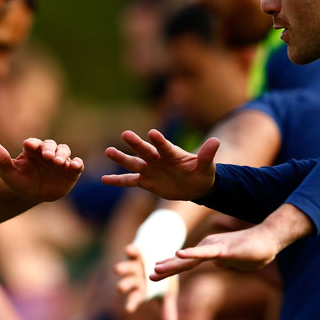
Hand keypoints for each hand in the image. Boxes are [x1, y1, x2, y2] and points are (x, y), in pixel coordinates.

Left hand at [0, 138, 83, 201]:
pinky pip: (77, 164)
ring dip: (63, 155)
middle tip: (47, 157)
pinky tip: (75, 166)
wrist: (30, 195)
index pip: (34, 143)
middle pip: (51, 145)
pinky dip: (77, 163)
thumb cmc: (17, 181)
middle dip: (50, 149)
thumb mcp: (7, 171)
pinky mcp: (70, 171)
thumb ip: (1, 158)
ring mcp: (60, 161)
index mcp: (32, 149)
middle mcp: (47, 152)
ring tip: (59, 162)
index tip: (29, 145)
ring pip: (64, 151)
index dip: (33, 143)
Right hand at [102, 129, 219, 199]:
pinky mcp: (145, 181)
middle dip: (136, 144)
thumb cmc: (202, 173)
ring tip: (108, 151)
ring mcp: (150, 169)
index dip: (159, 141)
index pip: (165, 146)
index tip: (152, 133)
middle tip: (125, 134)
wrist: (195, 186)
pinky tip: (104, 179)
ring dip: (121, 158)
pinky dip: (118, 180)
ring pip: (133, 163)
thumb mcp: (207, 166)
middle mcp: (158, 159)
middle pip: (145, 150)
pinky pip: (129, 180)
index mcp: (172, 153)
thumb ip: (207, 155)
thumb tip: (216, 141)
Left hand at [115, 242, 178, 319]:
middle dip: (124, 285)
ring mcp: (133, 265)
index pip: (134, 299)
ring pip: (125, 268)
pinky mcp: (135, 253)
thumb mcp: (168, 294)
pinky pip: (131, 252)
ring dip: (122, 269)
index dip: (131, 303)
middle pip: (126, 284)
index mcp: (141, 290)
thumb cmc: (163, 279)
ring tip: (117, 270)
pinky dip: (130, 251)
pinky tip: (129, 250)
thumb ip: (168, 311)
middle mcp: (134, 279)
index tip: (129, 309)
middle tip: (120, 288)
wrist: (161, 256)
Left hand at [151, 223, 281, 280]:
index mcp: (211, 250)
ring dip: (172, 264)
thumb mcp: (235, 259)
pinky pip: (205, 252)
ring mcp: (214, 247)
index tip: (157, 271)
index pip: (188, 261)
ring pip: (190, 257)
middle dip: (167, 268)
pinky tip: (180, 253)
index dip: (172, 266)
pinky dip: (191, 253)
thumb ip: (224, 261)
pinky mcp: (223, 249)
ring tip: (156, 269)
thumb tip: (217, 263)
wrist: (270, 239)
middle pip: (184, 261)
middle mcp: (209, 247)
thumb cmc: (255, 249)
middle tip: (150, 275)